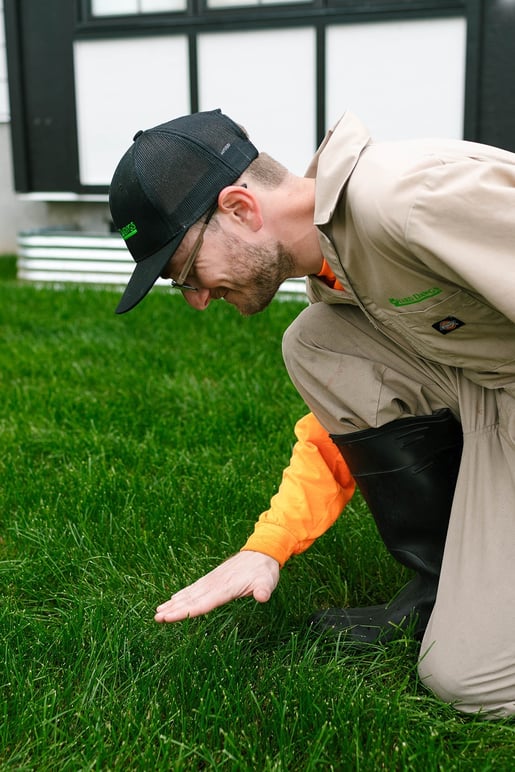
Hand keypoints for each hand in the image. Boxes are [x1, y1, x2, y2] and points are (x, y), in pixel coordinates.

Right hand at [154, 550, 279, 622]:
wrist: (261, 551)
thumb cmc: (264, 570)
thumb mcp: (267, 580)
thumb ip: (263, 589)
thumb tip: (263, 596)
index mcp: (226, 587)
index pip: (203, 603)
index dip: (186, 611)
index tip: (169, 617)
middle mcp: (215, 584)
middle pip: (191, 599)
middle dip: (173, 609)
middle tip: (156, 618)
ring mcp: (212, 580)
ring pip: (190, 593)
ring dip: (174, 603)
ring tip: (158, 612)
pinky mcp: (213, 579)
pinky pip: (194, 588)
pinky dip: (182, 594)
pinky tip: (173, 599)